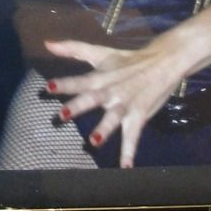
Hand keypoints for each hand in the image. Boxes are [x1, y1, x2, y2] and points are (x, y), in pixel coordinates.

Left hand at [42, 34, 191, 167]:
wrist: (163, 60)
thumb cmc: (127, 60)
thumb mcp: (100, 53)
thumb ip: (73, 49)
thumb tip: (47, 43)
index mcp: (100, 77)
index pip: (80, 80)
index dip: (65, 83)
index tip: (48, 88)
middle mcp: (111, 90)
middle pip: (93, 98)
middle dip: (78, 106)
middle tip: (62, 115)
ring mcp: (126, 103)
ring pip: (114, 116)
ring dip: (104, 128)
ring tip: (94, 141)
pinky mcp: (140, 114)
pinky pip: (133, 134)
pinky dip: (130, 151)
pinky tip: (126, 167)